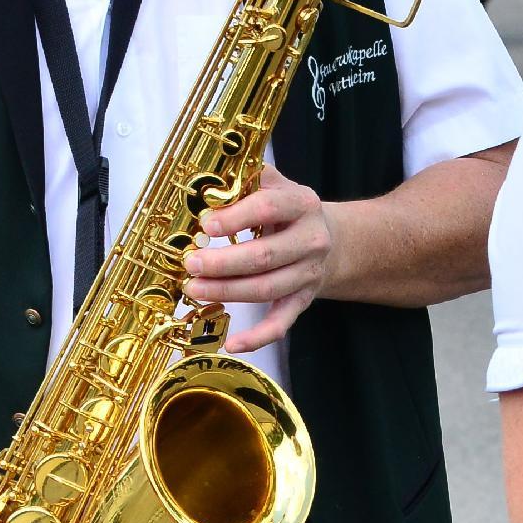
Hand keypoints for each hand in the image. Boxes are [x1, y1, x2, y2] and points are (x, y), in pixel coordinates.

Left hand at [185, 170, 336, 351]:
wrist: (332, 240)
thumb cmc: (289, 210)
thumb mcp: (276, 185)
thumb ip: (248, 178)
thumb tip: (209, 180)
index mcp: (302, 204)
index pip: (267, 209)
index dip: (235, 218)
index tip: (205, 226)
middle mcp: (310, 240)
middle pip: (264, 256)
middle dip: (223, 263)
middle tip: (190, 264)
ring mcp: (308, 274)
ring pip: (267, 289)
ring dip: (227, 292)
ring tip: (193, 289)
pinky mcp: (303, 301)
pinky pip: (281, 323)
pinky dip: (258, 338)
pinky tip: (232, 343)